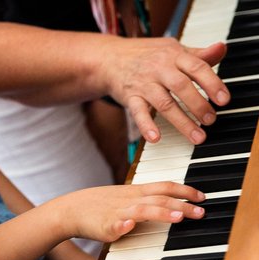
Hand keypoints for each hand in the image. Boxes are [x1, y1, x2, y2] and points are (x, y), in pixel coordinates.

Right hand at [55, 181, 204, 242]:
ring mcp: (117, 213)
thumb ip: (145, 199)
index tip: (202, 196)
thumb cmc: (98, 205)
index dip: (184, 190)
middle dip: (182, 204)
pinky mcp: (104, 227)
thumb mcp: (124, 198)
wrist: (69, 209)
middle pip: (159, 199)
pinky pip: (113, 225)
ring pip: (142, 210)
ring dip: (160, 213)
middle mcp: (129, 200)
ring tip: (178, 217)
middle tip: (201, 211)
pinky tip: (128, 225)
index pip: (164, 187)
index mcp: (134, 192)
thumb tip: (168, 202)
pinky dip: (122, 224)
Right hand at [103, 37, 228, 144]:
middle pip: (181, 86)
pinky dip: (146, 126)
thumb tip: (222, 48)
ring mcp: (143, 84)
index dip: (213, 83)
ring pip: (164, 103)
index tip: (224, 100)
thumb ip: (198, 54)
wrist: (110, 58)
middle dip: (198, 105)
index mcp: (173, 55)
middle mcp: (158, 69)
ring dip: (182, 121)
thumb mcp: (172, 49)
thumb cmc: (146, 55)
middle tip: (211, 120)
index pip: (197, 67)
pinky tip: (155, 138)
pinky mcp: (130, 97)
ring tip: (197, 137)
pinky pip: (138, 112)